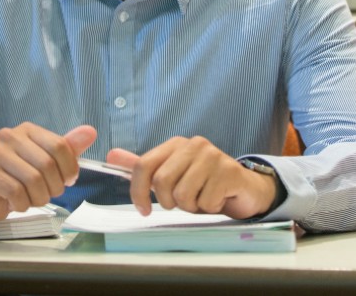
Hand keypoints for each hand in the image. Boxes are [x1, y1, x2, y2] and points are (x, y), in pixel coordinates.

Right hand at [0, 123, 96, 224]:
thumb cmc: (19, 176)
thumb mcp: (46, 160)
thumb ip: (68, 148)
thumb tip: (90, 132)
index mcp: (28, 130)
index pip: (59, 145)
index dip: (69, 168)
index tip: (68, 180)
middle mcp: (9, 136)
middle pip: (47, 164)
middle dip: (54, 186)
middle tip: (49, 193)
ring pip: (33, 180)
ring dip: (39, 198)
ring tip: (33, 199)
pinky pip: (17, 193)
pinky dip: (24, 204)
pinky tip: (18, 203)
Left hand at [108, 136, 277, 218]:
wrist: (243, 188)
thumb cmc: (203, 184)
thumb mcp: (171, 175)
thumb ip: (143, 167)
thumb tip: (112, 156)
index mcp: (175, 144)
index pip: (143, 165)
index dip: (138, 192)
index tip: (144, 210)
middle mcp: (194, 144)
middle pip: (161, 182)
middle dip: (169, 202)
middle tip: (183, 202)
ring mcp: (213, 156)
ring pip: (183, 195)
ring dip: (191, 207)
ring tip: (202, 199)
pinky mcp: (229, 171)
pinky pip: (205, 202)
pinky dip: (209, 208)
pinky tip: (218, 198)